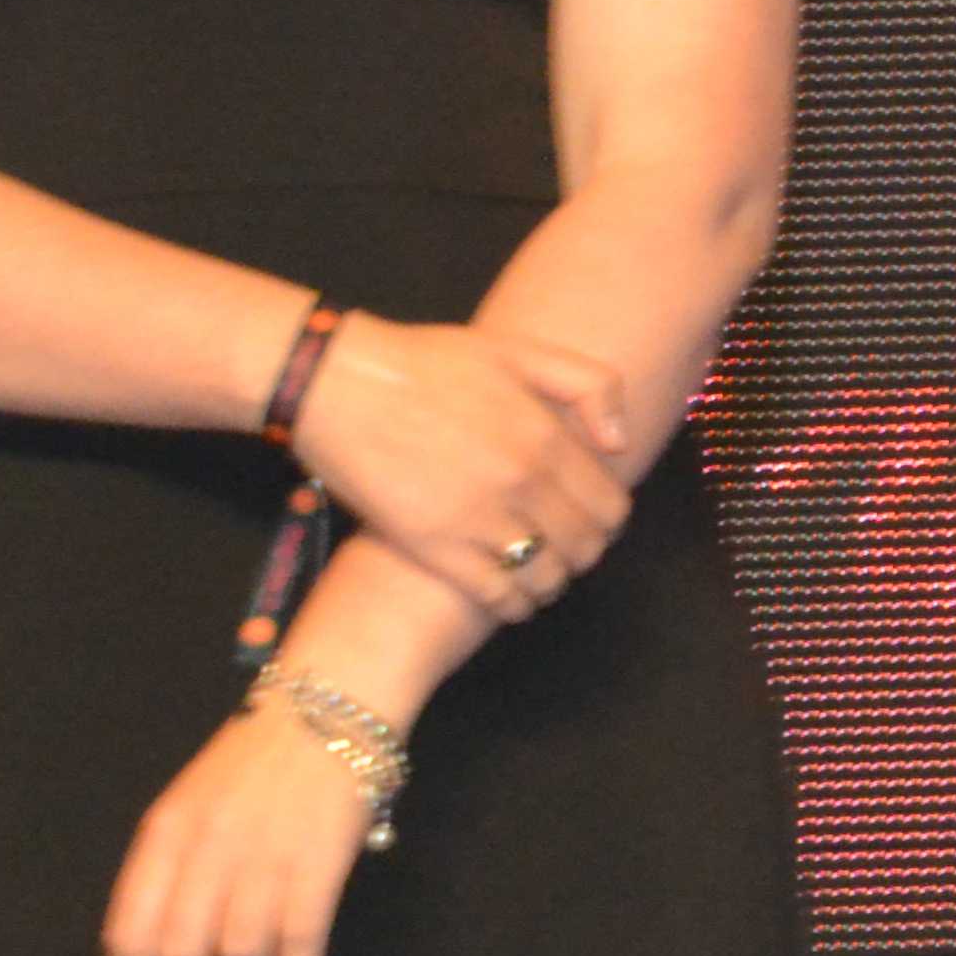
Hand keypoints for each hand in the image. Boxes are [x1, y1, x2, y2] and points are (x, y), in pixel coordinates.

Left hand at [102, 694, 393, 955]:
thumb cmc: (260, 758)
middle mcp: (205, 848)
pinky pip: (299, 941)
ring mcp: (264, 854)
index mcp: (163, 834)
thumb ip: (173, 868)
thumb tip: (169, 953)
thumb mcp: (192, 804)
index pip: (130, 935)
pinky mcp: (319, 860)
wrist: (331, 704)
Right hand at [289, 315, 631, 624]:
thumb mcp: (519, 350)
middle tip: (569, 549)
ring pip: (544, 577)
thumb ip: (589, 386)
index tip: (595, 521)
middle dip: (584, 553)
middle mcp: (521, 484)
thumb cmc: (425, 362)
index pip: (609, 507)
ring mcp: (476, 518)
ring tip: (541, 575)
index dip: (609, 521)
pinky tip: (512, 600)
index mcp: (546, 438)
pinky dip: (513, 605)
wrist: (336, 383)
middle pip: (583, 547)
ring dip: (551, 582)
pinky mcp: (431, 546)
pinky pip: (494, 595)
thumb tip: (618, 443)